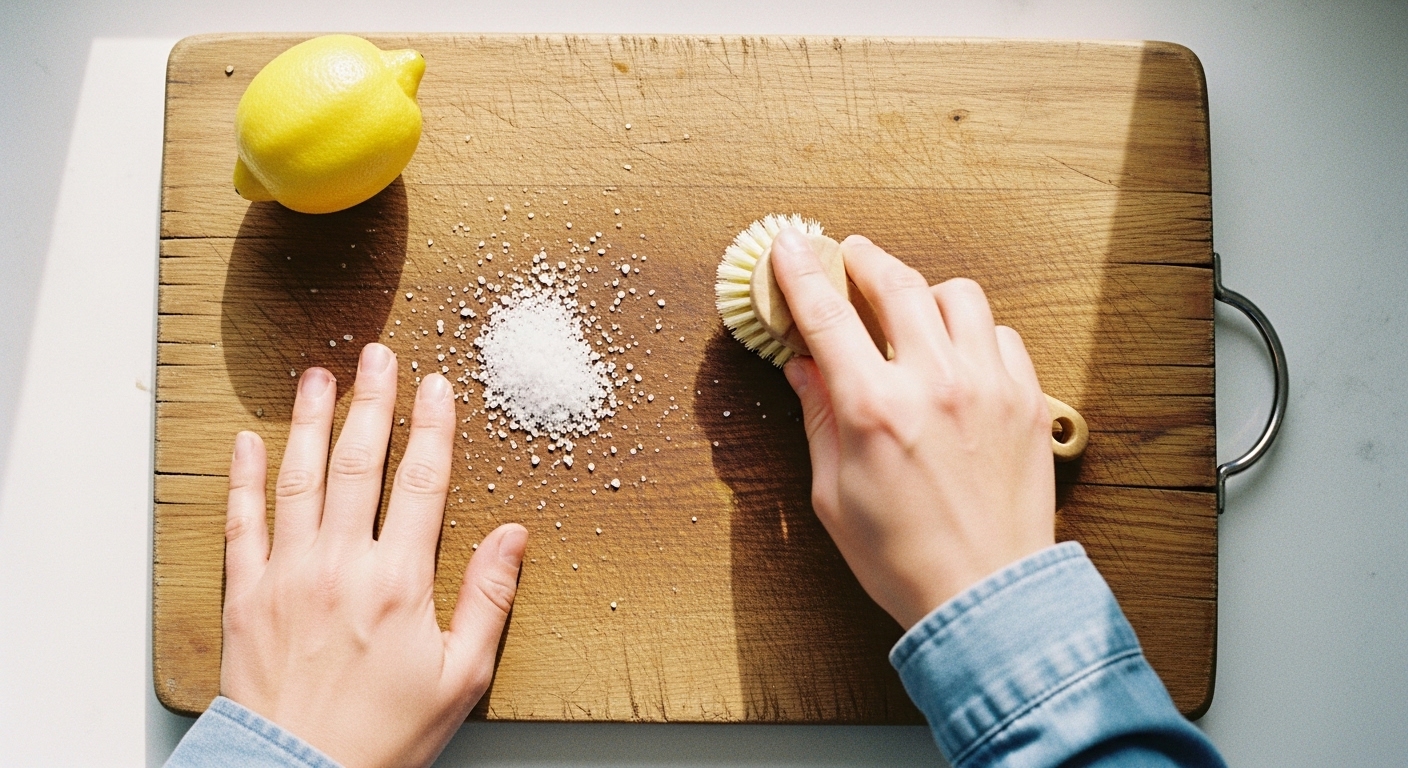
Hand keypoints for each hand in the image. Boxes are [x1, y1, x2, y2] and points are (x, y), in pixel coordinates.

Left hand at [221, 343, 526, 767]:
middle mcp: (341, 565)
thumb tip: (514, 536)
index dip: (432, 427)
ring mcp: (288, 575)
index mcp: (399, 581)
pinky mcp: (247, 595)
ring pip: (300, 479)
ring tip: (318, 376)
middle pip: (360, 464)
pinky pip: (242, 523)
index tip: (435, 385)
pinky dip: (243, 479)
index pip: (421, 482)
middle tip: (378, 355)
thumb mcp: (461, 676)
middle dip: (372, 402)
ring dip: (311, 422)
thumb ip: (488, 598)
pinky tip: (247, 443)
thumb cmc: (382, 735)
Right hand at [770, 228, 1055, 629]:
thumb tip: (803, 367)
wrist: (986, 595)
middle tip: (849, 257)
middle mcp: (934, 383)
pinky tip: (958, 356)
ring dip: (925, 292)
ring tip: (910, 310)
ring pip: (958, 295)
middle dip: (864, 259)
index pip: (826, 314)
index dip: (800, 271)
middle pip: (896, 282)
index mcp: (875, 408)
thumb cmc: (902, 557)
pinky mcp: (1027, 400)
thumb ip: (819, 418)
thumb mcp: (833, 493)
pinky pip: (1001, 335)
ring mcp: (987, 386)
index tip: (787, 244)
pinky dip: (974, 332)